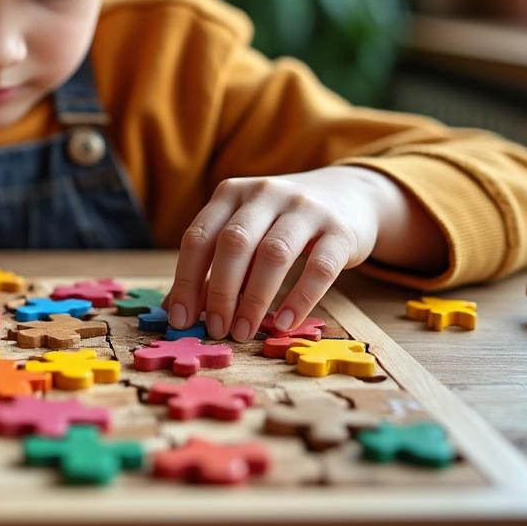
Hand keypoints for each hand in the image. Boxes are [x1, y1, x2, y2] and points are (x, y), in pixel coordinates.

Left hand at [164, 166, 389, 341]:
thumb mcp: (245, 232)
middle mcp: (265, 193)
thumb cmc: (281, 224)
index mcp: (231, 193)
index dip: (185, 280)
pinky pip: (318, 267)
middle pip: (234, 243)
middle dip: (220, 291)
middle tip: (216, 328)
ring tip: (244, 332)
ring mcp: (305, 208)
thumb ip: (214, 265)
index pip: (199, 237)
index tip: (180, 319)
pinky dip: (299, 299)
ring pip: (273, 254)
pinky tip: (283, 323)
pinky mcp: (340, 230)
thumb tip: (178, 310)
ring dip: (254, 298)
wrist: (348, 195)